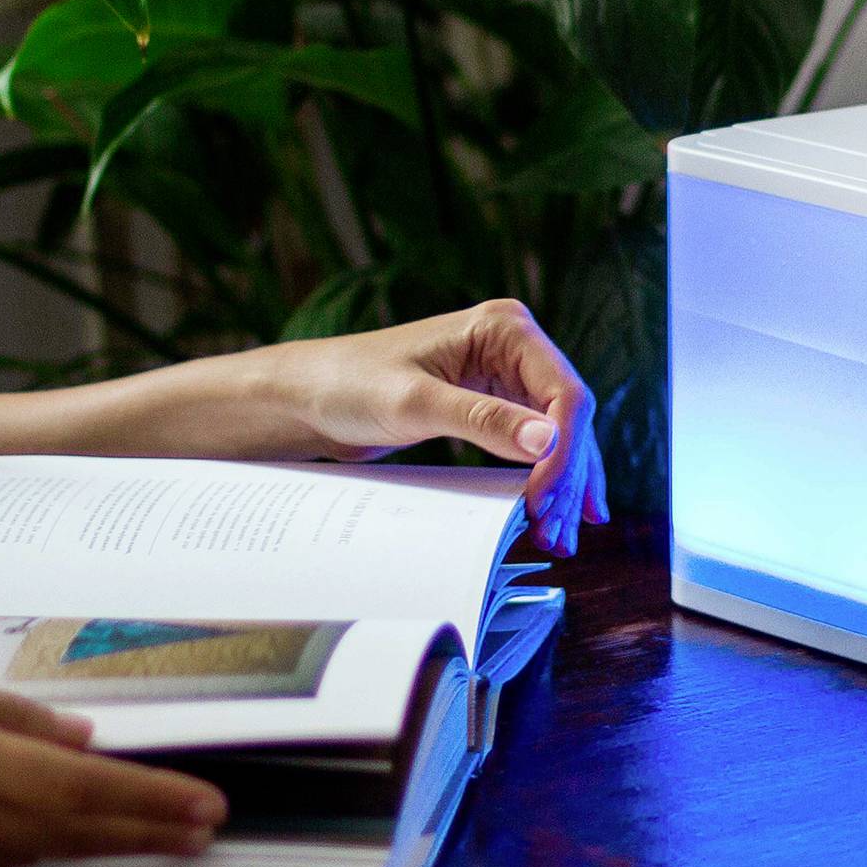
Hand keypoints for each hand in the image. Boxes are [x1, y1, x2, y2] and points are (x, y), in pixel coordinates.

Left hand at [0, 299, 611, 557]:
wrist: (297, 398)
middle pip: (568, 417)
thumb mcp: (413, 405)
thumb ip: (484, 420)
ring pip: (557, 434)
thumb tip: (547, 442)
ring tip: (563, 537)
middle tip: (562, 534)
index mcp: (503, 329)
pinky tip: (554, 510)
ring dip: (562, 485)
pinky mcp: (490, 403)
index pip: (565, 395)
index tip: (546, 502)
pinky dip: (544, 478)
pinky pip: (533, 442)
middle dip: (569, 477)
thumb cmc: (343, 386)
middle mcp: (511, 347)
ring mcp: (503, 376)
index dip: (566, 452)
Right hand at [0, 672, 226, 866]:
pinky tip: (73, 835)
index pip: (75, 783)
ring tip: (158, 835)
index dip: (147, 797)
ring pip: (26, 852)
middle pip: (63, 832)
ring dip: (96, 845)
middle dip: (140, 834)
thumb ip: (2, 711)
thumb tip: (81, 737)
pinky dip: (33, 846)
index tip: (207, 805)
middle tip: (203, 834)